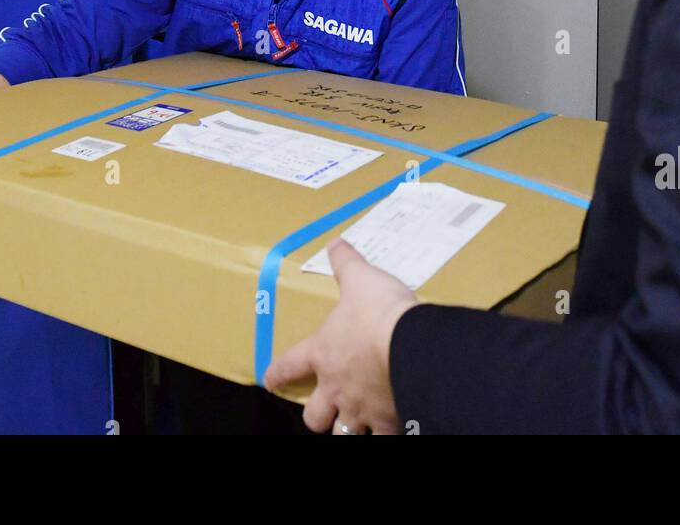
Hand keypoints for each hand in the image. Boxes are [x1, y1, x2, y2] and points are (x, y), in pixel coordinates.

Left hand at [265, 239, 417, 434]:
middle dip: (317, 416)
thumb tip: (335, 244)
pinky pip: (382, 436)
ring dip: (348, 429)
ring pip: (344, 434)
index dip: (276, 372)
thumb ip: (347, 264)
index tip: (269, 379)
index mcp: (323, 353)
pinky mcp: (388, 422)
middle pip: (314, 416)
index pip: (288, 365)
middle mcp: (336, 388)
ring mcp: (361, 409)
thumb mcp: (361, 279)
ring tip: (358, 424)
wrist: (411, 346)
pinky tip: (393, 425)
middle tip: (325, 409)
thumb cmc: (379, 312)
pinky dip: (386, 431)